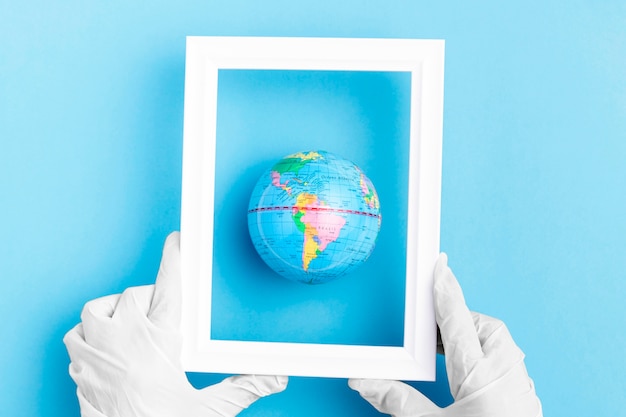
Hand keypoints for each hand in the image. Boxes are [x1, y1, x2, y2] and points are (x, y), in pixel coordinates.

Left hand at [63, 232, 287, 416]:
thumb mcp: (207, 410)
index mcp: (160, 344)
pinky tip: (105, 344)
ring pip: (98, 309)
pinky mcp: (78, 369)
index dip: (175, 260)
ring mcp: (96, 354)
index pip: (170, 288)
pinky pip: (75, 334)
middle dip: (150, 298)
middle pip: (134, 294)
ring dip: (115, 310)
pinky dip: (89, 332)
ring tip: (131, 325)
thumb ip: (244, 388)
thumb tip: (275, 378)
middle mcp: (124, 341)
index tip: (178, 241)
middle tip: (162, 315)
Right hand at [349, 254, 541, 416]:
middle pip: (483, 325)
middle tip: (429, 327)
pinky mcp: (523, 396)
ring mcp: (519, 384)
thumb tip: (364, 381)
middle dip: (457, 317)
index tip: (438, 265)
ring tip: (443, 349)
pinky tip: (466, 369)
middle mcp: (506, 372)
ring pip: (497, 341)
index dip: (445, 289)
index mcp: (480, 374)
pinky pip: (505, 359)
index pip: (457, 319)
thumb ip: (398, 401)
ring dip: (471, 335)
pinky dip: (482, 352)